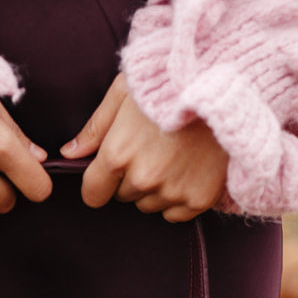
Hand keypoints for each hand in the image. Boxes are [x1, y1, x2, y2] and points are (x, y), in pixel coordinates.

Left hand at [62, 73, 227, 221]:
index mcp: (118, 154)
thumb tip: (69, 154)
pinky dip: (178, 197)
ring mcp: (172, 191)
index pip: (92, 194)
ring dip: (155, 188)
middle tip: (151, 148)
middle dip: (130, 178)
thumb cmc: (171, 83)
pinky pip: (175, 213)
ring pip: (149, 205)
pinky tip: (188, 168)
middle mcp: (143, 178)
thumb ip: (95, 127)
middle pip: (123, 197)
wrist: (228, 84)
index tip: (108, 173)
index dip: (98, 183)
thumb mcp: (125, 92)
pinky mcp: (198, 199)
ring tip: (173, 155)